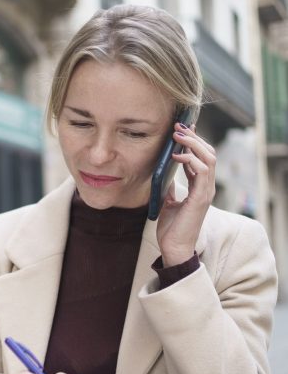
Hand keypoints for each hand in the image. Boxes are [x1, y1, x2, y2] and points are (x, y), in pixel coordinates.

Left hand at [156, 122, 215, 266]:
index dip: (193, 141)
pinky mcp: (201, 198)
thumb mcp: (168, 201)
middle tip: (178, 126)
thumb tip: (164, 172)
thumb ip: (170, 186)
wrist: (173, 247)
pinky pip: (203, 171)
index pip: (201, 157)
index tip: (182, 128)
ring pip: (209, 158)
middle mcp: (206, 186)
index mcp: (199, 186)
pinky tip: (177, 156)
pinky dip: (191, 160)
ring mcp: (206, 191)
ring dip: (193, 144)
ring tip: (177, 135)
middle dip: (193, 137)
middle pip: (208, 153)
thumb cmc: (171, 227)